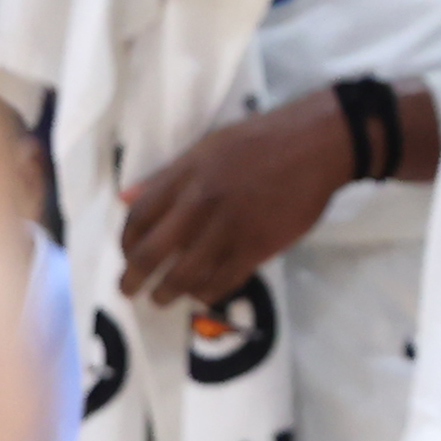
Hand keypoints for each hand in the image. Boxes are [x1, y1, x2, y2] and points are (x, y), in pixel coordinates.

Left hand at [118, 90, 353, 306]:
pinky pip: (222, 282)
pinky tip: (200, 294)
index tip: (126, 255)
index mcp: (186, 175)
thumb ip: (165, 176)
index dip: (125, 242)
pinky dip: (206, 293)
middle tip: (129, 291)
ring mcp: (229, 229)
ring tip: (162, 299)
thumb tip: (124, 198)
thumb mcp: (206, 147)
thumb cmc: (260, 140)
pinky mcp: (258, 248)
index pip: (139, 217)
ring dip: (167, 294)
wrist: (315, 145)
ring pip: (184, 276)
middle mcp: (201, 204)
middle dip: (133, 279)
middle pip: (152, 253)